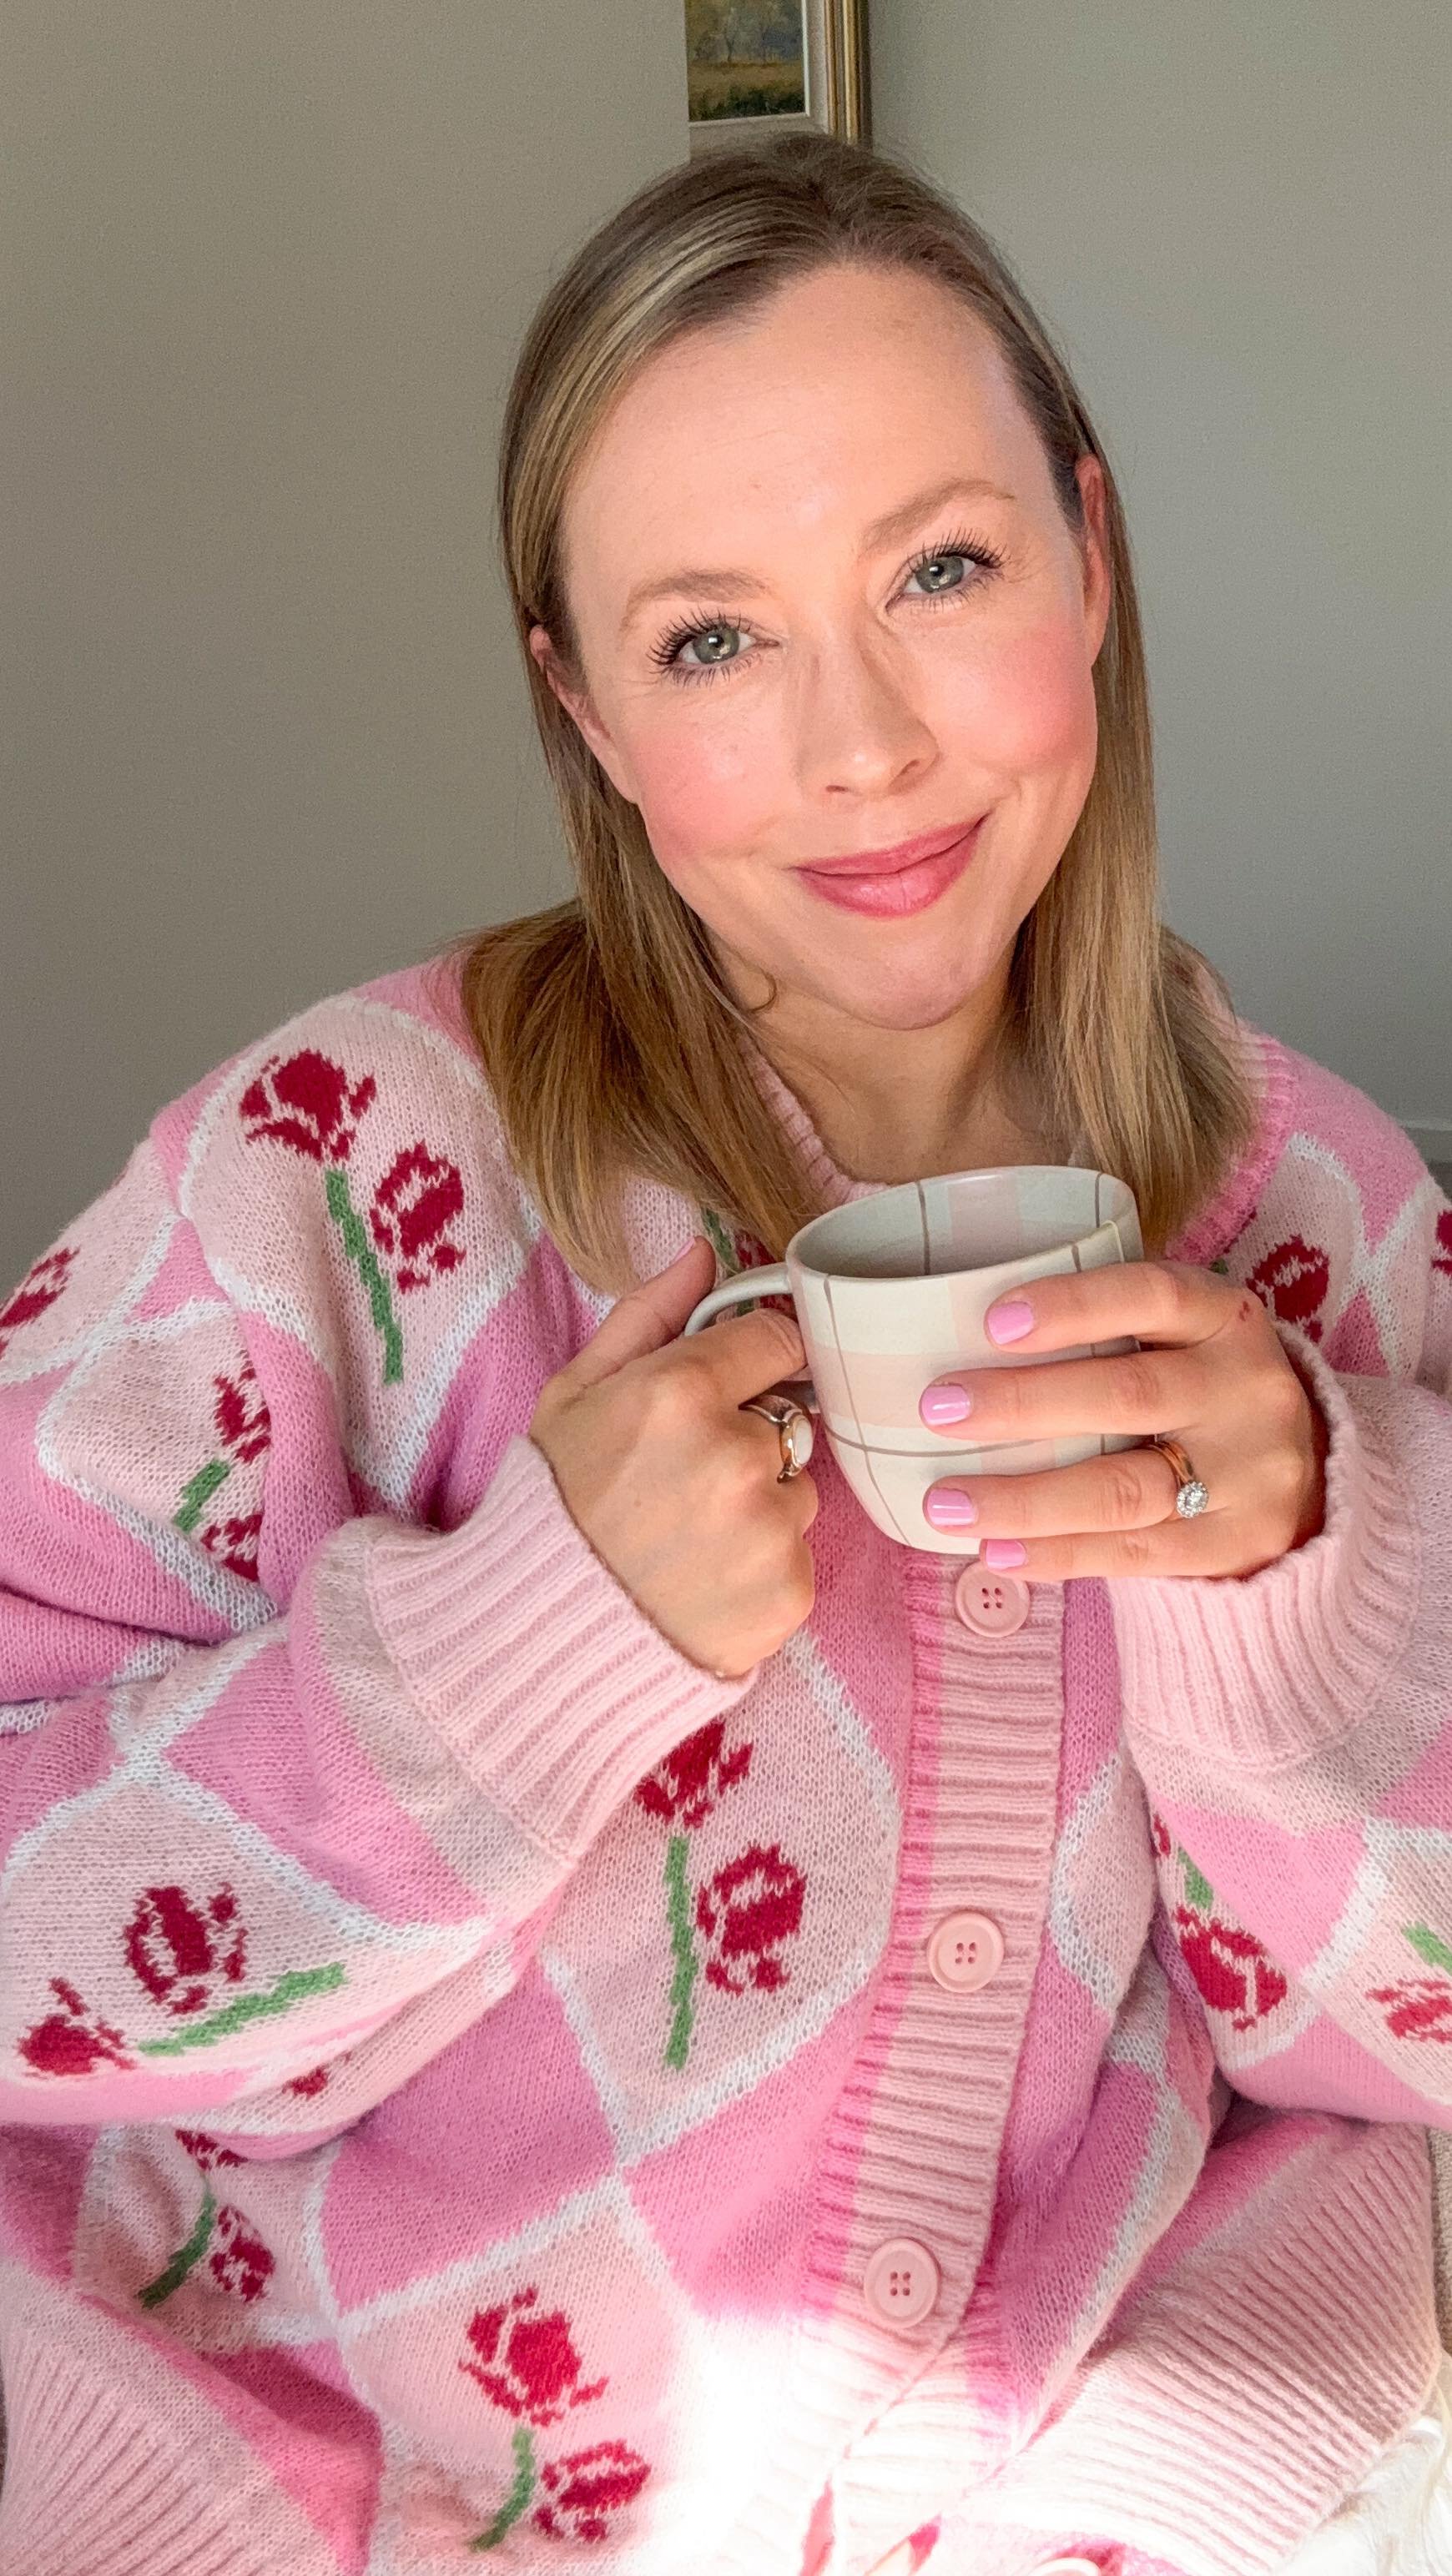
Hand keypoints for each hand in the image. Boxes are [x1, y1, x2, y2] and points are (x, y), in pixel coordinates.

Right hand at [528, 1236, 817, 1677]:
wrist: (535, 1640)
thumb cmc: (549, 1509)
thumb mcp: (573, 1395)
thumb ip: (648, 1316)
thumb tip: (704, 1252)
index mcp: (681, 1392)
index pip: (777, 1339)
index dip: (749, 1363)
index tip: (724, 1391)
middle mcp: (738, 1455)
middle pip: (789, 1418)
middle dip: (747, 1441)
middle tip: (680, 1485)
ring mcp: (770, 1529)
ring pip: (798, 1492)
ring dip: (759, 1508)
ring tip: (687, 1542)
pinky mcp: (790, 1593)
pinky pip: (798, 1557)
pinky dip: (762, 1570)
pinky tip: (703, 1583)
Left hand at [918, 1260, 1329, 1580]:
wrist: (1308, 1477)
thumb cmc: (1202, 1388)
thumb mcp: (1183, 1336)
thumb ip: (1107, 1330)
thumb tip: (956, 1335)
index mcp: (1226, 1318)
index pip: (1152, 1295)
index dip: (1074, 1305)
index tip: (993, 1321)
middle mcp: (1247, 1390)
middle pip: (1127, 1395)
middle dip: (1023, 1404)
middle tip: (938, 1410)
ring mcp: (1249, 1474)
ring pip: (1124, 1488)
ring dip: (1025, 1498)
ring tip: (945, 1503)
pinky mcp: (1237, 1544)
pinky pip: (1133, 1552)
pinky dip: (1057, 1553)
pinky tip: (995, 1550)